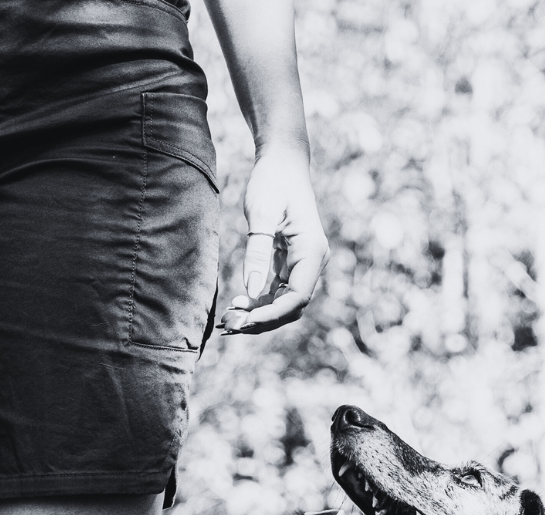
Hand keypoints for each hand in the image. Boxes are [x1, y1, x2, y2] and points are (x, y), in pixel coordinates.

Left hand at [221, 144, 328, 335]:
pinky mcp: (292, 262)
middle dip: (263, 320)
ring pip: (284, 302)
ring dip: (259, 314)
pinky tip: (240, 303)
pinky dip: (260, 302)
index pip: (296, 297)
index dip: (271, 315)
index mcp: (312, 250)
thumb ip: (257, 253)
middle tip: (231, 325)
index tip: (244, 320)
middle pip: (291, 306)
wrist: (283, 160)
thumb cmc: (273, 180)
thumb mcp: (262, 214)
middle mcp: (313, 261)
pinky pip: (278, 291)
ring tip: (231, 318)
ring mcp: (304, 263)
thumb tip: (250, 290)